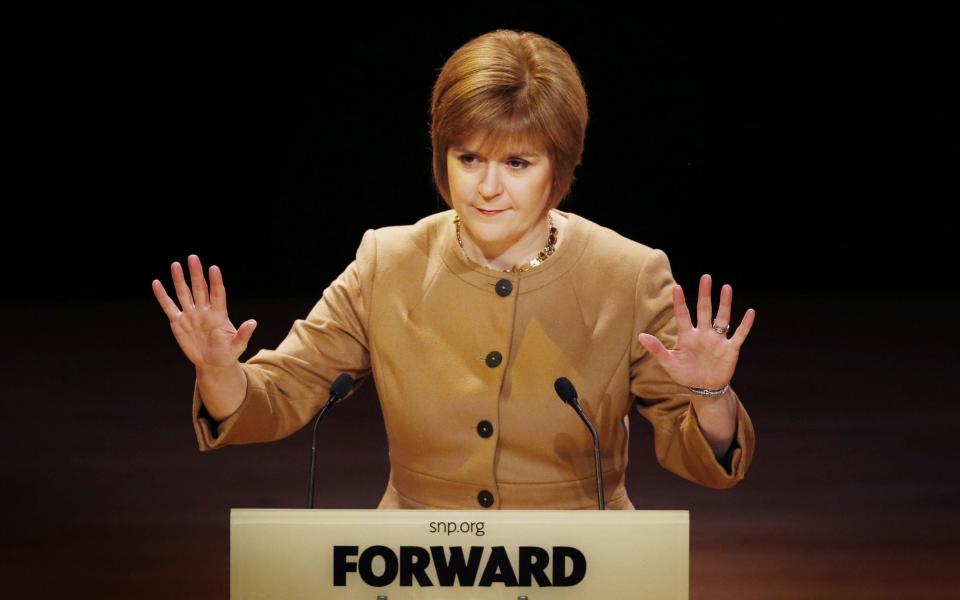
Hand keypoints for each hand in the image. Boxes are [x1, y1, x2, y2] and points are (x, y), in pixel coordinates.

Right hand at [151, 255, 256, 370]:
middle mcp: (204, 310)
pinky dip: (162, 296)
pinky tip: (156, 283)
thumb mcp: (237, 346)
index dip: (216, 282)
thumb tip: (253, 322)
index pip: (217, 294)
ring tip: (176, 265)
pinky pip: (169, 307)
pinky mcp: (178, 322)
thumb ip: (243, 334)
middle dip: (196, 273)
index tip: (214, 268)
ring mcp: (191, 315)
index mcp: (219, 314)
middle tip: (193, 257)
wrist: (213, 363)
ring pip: (184, 293)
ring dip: (179, 280)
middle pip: (199, 288)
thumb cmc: (228, 353)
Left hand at [638, 274, 754, 389]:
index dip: (680, 302)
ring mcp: (718, 340)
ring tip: (726, 287)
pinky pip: (739, 334)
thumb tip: (640, 336)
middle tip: (706, 277)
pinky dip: (745, 324)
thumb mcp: (669, 363)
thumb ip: (657, 349)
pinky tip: (750, 312)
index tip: (677, 287)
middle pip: (704, 310)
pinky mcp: (731, 349)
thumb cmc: (685, 374)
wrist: (705, 388)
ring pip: (722, 318)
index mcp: (687, 336)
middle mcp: (703, 333)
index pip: (683, 315)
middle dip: (705, 294)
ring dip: (725, 303)